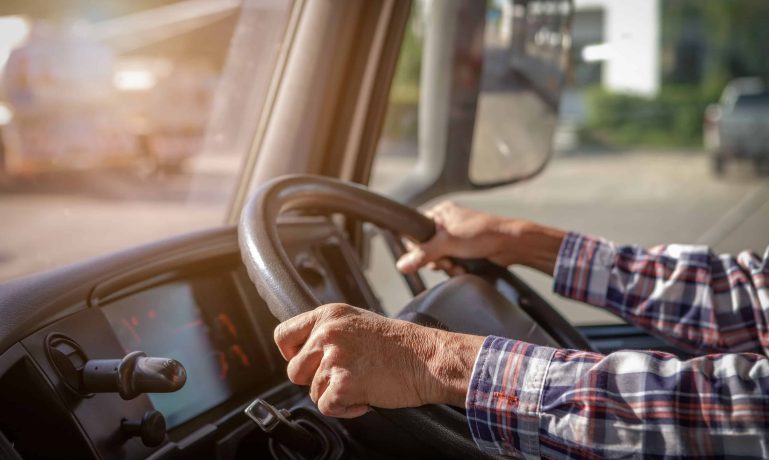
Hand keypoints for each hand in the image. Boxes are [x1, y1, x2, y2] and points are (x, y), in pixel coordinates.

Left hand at [273, 304, 483, 417]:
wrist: (429, 359)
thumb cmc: (401, 345)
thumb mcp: (358, 323)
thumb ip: (330, 333)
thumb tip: (306, 352)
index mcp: (329, 315)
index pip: (283, 335)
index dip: (292, 354)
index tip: (308, 361)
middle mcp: (328, 333)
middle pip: (294, 370)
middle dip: (316, 380)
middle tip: (344, 375)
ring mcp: (334, 358)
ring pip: (311, 391)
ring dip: (334, 394)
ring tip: (362, 382)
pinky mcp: (342, 384)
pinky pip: (326, 407)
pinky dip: (346, 409)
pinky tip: (365, 396)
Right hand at [396, 201, 565, 275]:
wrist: (510, 245)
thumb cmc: (483, 234)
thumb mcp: (447, 243)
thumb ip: (423, 254)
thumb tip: (402, 265)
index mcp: (440, 214)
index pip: (416, 232)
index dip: (419, 248)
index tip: (427, 256)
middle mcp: (447, 224)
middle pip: (427, 248)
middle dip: (436, 260)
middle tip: (447, 262)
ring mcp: (456, 238)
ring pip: (439, 258)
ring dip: (447, 266)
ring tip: (457, 266)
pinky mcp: (464, 250)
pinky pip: (450, 262)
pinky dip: (455, 268)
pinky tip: (463, 268)